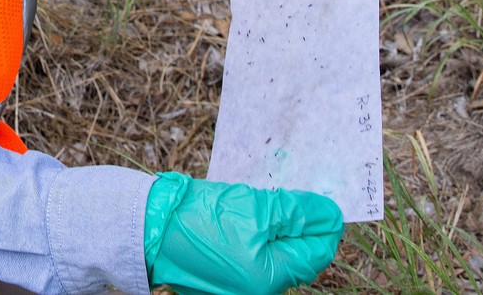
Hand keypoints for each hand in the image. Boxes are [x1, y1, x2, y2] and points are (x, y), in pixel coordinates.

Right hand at [144, 172, 343, 293]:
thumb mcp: (258, 209)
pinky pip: (255, 253)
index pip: (315, 253)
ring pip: (275, 252)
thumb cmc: (202, 218)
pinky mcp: (226, 275)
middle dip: (301, 224)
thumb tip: (331, 215)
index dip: (326, 225)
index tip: (330, 201)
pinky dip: (260, 233)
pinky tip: (251, 214)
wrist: (151, 225)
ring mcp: (239, 285)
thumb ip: (299, 213)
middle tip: (296, 196)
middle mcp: (256, 290)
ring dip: (280, 226)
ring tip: (269, 202)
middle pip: (296, 254)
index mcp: (267, 279)